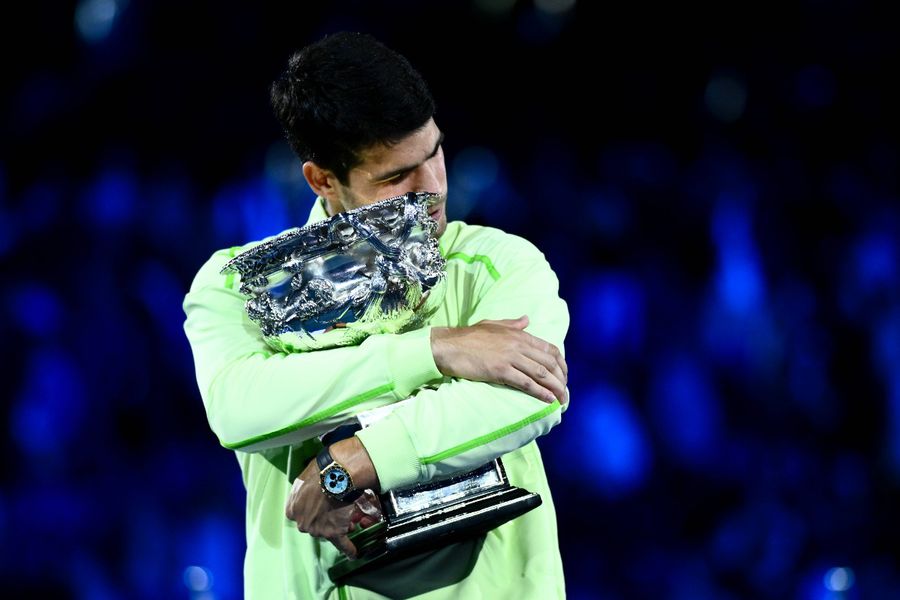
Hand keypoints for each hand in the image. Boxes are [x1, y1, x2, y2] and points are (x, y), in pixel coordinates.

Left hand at [285, 457, 382, 558]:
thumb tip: (312, 488)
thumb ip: (304, 490)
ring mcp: (317, 530)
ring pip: (328, 531)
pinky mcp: (333, 533)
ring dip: (337, 526)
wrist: (334, 476)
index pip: (301, 514)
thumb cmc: (320, 471)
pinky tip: (353, 553)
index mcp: (292, 509)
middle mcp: (302, 522)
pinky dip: (348, 549)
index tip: (319, 508)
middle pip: (314, 524)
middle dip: (324, 519)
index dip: (312, 511)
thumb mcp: (304, 479)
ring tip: (348, 518)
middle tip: (335, 511)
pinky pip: (342, 544)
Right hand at [430, 315, 568, 404]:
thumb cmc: (468, 337)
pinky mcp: (501, 371)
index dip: (561, 364)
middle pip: (549, 363)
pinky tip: (548, 400)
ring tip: (562, 400)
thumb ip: (512, 324)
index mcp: (518, 334)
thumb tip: (527, 320)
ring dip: (555, 388)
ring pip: (541, 374)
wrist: (449, 346)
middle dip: (561, 379)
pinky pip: (526, 383)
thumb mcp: (493, 324)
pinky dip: (540, 392)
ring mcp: (510, 358)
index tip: (564, 375)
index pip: (549, 348)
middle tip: (565, 392)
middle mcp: (518, 345)